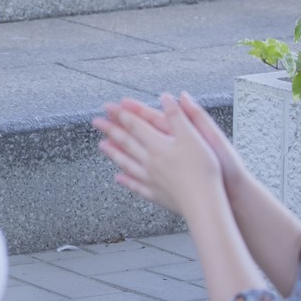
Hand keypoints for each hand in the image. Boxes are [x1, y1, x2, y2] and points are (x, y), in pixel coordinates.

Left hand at [94, 93, 226, 220]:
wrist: (203, 202)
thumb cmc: (202, 170)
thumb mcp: (193, 136)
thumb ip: (178, 116)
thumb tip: (166, 98)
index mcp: (158, 145)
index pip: (135, 125)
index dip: (121, 114)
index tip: (109, 107)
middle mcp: (150, 161)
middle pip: (125, 142)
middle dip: (110, 130)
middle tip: (97, 122)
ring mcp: (150, 179)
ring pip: (126, 162)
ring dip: (113, 152)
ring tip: (102, 146)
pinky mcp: (156, 194)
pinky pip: (136, 185)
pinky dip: (126, 180)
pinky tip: (119, 178)